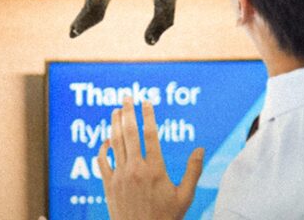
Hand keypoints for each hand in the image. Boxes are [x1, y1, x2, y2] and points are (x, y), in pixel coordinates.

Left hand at [98, 98, 203, 219]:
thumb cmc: (166, 219)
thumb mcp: (185, 197)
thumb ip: (193, 171)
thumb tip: (201, 148)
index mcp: (155, 170)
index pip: (150, 134)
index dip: (148, 115)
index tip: (147, 101)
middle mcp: (135, 169)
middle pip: (129, 132)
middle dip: (128, 111)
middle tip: (126, 96)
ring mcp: (120, 176)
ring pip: (115, 142)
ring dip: (114, 124)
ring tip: (116, 110)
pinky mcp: (108, 185)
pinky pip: (102, 160)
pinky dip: (103, 147)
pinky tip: (106, 139)